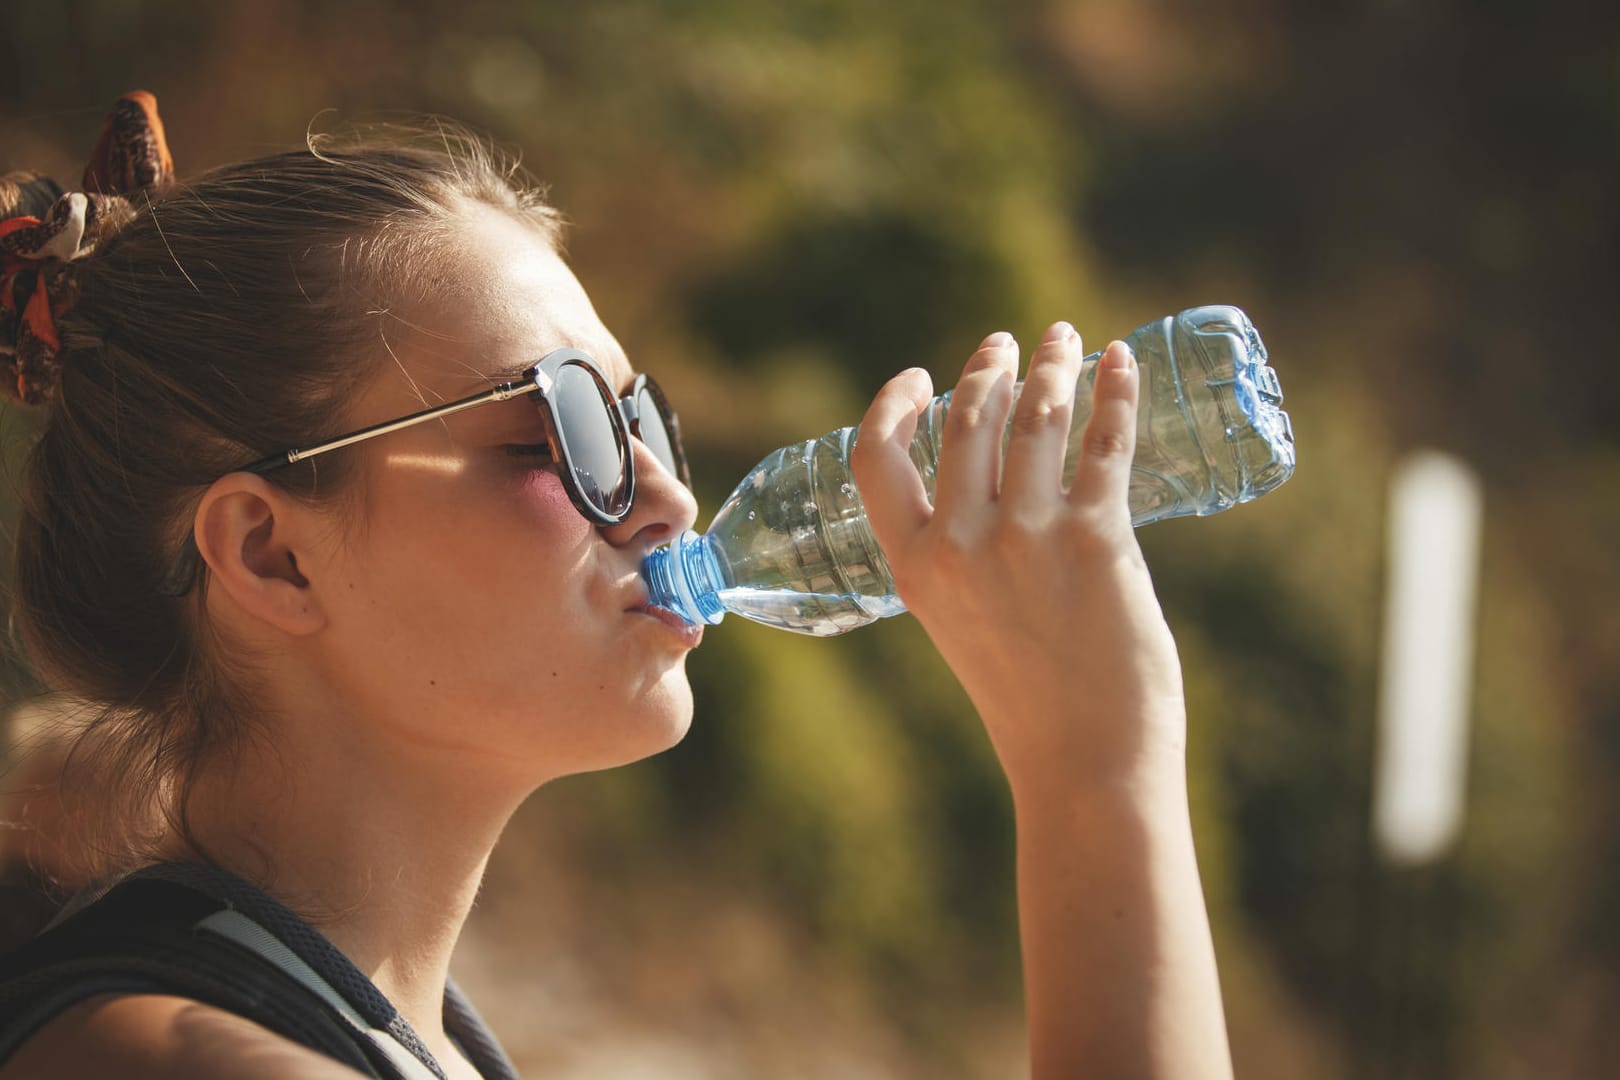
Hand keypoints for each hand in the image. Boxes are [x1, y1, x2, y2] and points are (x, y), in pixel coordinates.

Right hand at [851, 323, 1186, 798]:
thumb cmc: (1031, 700)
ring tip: (1066, 340)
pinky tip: (1122, 363)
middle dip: (990, 367)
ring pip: (1035, 418)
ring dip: (1053, 365)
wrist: (1085, 763)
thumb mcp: (961, 622)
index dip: (894, 404)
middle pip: (967, 421)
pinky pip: (1105, 443)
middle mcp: (960, 546)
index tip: (922, 376)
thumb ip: (963, 556)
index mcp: (914, 568)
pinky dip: (1116, 392)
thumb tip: (999, 481)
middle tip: (1012, 343)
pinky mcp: (1096, 541)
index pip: (877, 458)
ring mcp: (1026, 540)